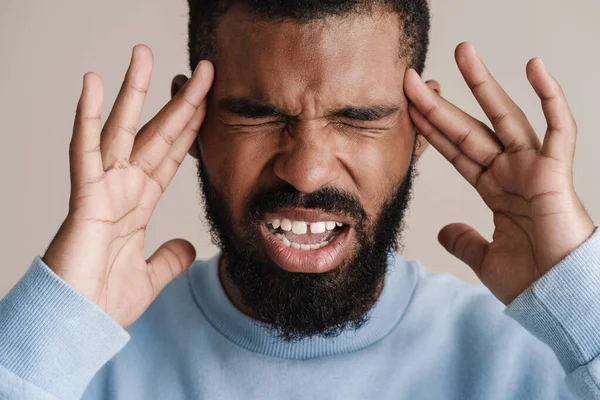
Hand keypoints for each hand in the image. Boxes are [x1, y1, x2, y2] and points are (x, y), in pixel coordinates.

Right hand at [42, 45, 213, 327]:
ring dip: (134, 91)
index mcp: (143, 201)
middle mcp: (126, 187)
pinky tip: (93, 85)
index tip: (211, 100)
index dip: (193, 126)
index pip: (174, 154)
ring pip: (123, 130)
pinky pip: (85, 152)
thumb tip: (189, 246)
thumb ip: (171, 257)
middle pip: (158, 133)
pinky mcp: (85, 198)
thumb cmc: (106, 300)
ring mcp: (105, 188)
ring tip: (144, 54)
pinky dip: (87, 118)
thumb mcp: (153, 275)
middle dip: (180, 100)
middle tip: (201, 67)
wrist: (79, 325)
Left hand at [404, 42, 594, 303]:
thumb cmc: (530, 281)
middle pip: (468, 128)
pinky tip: (534, 66)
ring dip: (482, 84)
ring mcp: (532, 168)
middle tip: (412, 77)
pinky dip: (549, 96)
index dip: (430, 129)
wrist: (555, 299)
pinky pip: (558, 127)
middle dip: (439, 103)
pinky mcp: (555, 171)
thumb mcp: (483, 257)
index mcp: (493, 190)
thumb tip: (443, 230)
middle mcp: (510, 173)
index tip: (407, 108)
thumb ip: (463, 240)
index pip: (455, 151)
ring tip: (462, 53)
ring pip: (503, 117)